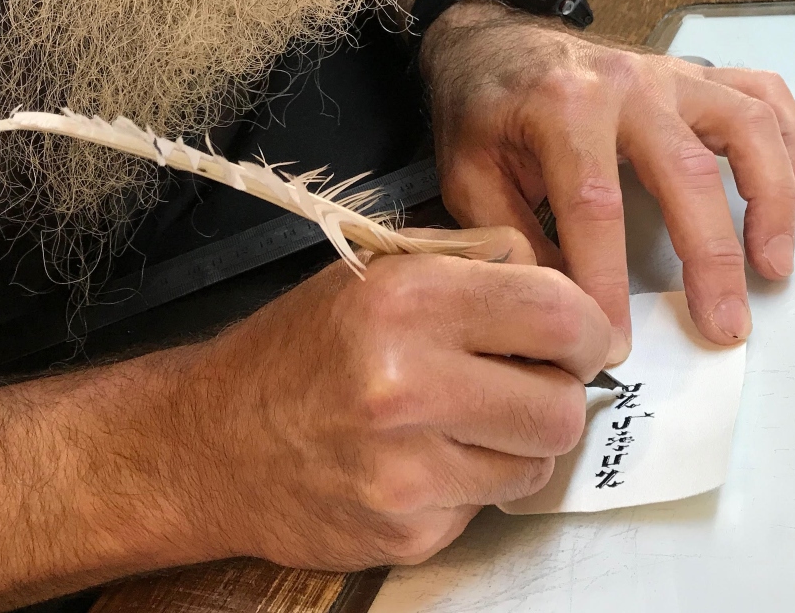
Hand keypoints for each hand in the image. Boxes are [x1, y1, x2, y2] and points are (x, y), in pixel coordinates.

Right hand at [141, 230, 610, 570]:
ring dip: (518, 444)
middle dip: (555, 394)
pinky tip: (425, 462)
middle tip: (523, 385)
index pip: (556, 312)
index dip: (584, 329)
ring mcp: (406, 467)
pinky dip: (473, 485)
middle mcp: (406, 382)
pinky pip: (488, 505)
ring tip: (465, 423)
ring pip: (538, 462)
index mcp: (405, 300)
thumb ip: (472, 265)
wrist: (210, 446)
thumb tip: (563, 282)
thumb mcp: (375, 274)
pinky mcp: (406, 529)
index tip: (576, 339)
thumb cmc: (299, 351)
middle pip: (561, 404)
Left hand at [422, 3, 794, 358]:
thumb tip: (561, 309)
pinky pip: (763, 94)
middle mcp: (628, 84)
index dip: (609, 281)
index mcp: (562, 108)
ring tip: (775, 267)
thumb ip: (512, 238)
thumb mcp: (469, 174)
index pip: (595, 206)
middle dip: (711, 259)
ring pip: (746, 126)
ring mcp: (670, 74)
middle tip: (726, 327)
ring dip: (770, 199)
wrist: (493, 36)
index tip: (616, 345)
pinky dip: (792, 142)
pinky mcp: (695, 74)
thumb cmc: (481, 110)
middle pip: (686, 171)